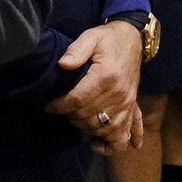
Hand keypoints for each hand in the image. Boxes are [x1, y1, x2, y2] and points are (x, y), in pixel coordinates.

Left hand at [44, 21, 142, 154]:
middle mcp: (118, 94)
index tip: (49, 106)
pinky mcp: (131, 107)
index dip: (59, 106)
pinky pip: (126, 134)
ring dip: (86, 130)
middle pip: (88, 118)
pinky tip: (97, 144)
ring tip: (76, 120)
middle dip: (70, 117)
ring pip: (104, 130)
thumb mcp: (91, 37)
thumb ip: (76, 50)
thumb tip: (62, 64)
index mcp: (106, 76)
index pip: (78, 100)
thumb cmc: (108, 39)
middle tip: (62, 110)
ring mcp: (127, 103)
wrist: (133, 39)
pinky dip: (112, 145)